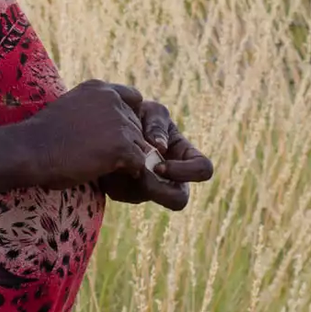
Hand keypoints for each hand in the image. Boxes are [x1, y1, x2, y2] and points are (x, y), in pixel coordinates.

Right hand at [26, 80, 155, 188]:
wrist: (31, 149)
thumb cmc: (43, 135)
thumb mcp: (70, 107)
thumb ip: (91, 109)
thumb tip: (105, 124)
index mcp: (99, 88)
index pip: (134, 98)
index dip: (129, 116)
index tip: (116, 133)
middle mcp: (112, 100)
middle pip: (136, 124)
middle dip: (127, 140)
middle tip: (107, 156)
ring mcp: (119, 122)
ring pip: (139, 143)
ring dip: (127, 157)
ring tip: (108, 167)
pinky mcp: (122, 145)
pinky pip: (139, 161)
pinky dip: (130, 171)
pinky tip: (112, 174)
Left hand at [97, 95, 213, 212]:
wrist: (107, 121)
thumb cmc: (138, 114)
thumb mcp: (150, 112)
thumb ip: (157, 124)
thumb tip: (160, 147)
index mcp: (184, 156)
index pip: (203, 170)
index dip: (186, 171)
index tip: (161, 164)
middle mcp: (171, 177)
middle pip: (179, 200)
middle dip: (159, 189)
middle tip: (138, 172)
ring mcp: (149, 188)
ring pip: (146, 197)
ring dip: (131, 180)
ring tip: (118, 159)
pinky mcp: (125, 192)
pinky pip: (122, 193)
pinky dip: (114, 177)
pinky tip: (108, 159)